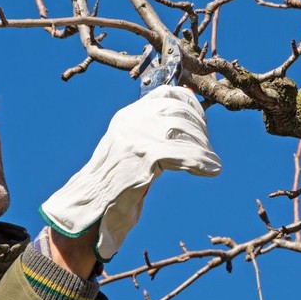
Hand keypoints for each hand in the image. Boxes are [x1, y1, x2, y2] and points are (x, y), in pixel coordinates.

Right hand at [41, 85, 220, 261]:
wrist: (89, 206)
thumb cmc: (117, 182)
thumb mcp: (136, 149)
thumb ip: (157, 133)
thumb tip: (188, 112)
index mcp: (128, 116)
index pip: (165, 93)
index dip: (189, 103)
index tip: (202, 119)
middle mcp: (131, 121)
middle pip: (178, 109)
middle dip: (200, 127)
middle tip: (207, 146)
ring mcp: (136, 137)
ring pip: (184, 129)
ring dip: (202, 146)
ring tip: (210, 162)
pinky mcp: (143, 157)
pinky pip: (183, 153)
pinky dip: (201, 161)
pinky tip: (211, 170)